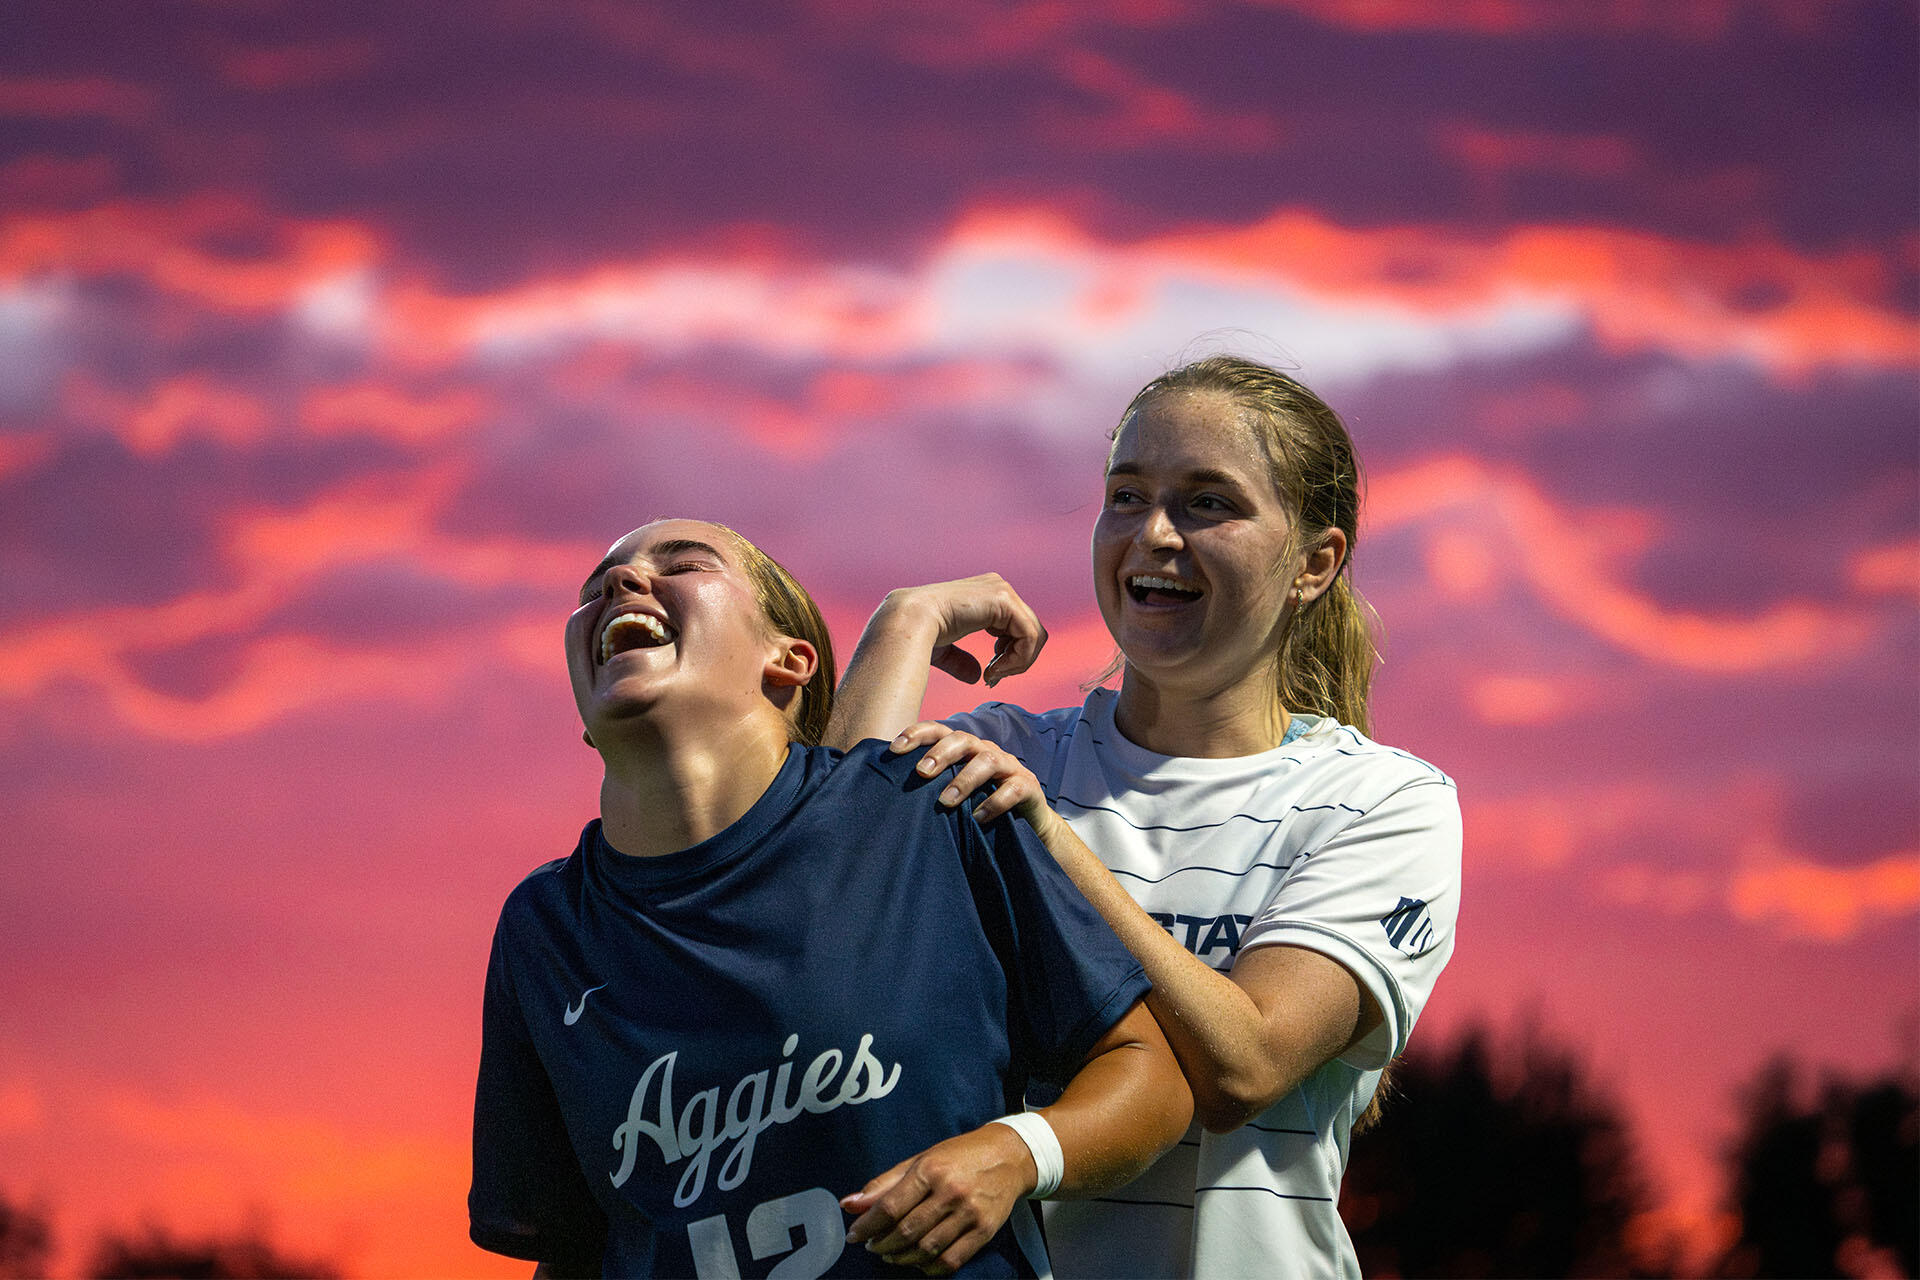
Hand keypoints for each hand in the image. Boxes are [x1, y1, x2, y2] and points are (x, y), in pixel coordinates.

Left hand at [840, 1123, 1035, 1275]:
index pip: (890, 1207)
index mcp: (931, 1170)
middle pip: (907, 1231)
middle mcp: (951, 1192)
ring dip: (902, 1258)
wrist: (1010, 1156)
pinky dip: (929, 1267)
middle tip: (872, 1245)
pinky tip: (918, 1261)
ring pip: (926, 1249)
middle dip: (882, 1244)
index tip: (855, 1235)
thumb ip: (885, 1184)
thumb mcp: (921, 1159)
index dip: (867, 1225)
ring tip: (891, 1254)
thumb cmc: (960, 1155)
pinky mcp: (984, 1231)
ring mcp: (970, 1213)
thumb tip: (850, 1204)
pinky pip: (951, 1260)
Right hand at [880, 576, 1046, 687]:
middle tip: (993, 678)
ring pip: (1034, 634)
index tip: (989, 676)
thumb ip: (961, 660)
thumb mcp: (945, 651)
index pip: (1017, 629)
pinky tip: (996, 668)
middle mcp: (997, 588)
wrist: (907, 622)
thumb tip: (977, 676)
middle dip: (1016, 660)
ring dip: (1018, 662)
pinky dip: (1019, 658)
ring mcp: (1002, 590)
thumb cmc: (918, 636)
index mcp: (986, 596)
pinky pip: (1029, 635)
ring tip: (993, 674)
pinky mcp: (1004, 600)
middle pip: (1030, 631)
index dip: (1010, 657)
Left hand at [894, 722, 1054, 832]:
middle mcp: (985, 751)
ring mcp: (1008, 766)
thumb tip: (888, 792)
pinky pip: (1012, 789)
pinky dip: (994, 802)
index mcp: (965, 749)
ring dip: (964, 779)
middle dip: (940, 753)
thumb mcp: (957, 791)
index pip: (939, 731)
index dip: (916, 734)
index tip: (894, 749)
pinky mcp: (1027, 786)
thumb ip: (933, 786)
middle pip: (963, 739)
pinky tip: (977, 817)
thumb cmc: (982, 803)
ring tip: (945, 801)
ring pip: (987, 759)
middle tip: (921, 772)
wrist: (1028, 822)